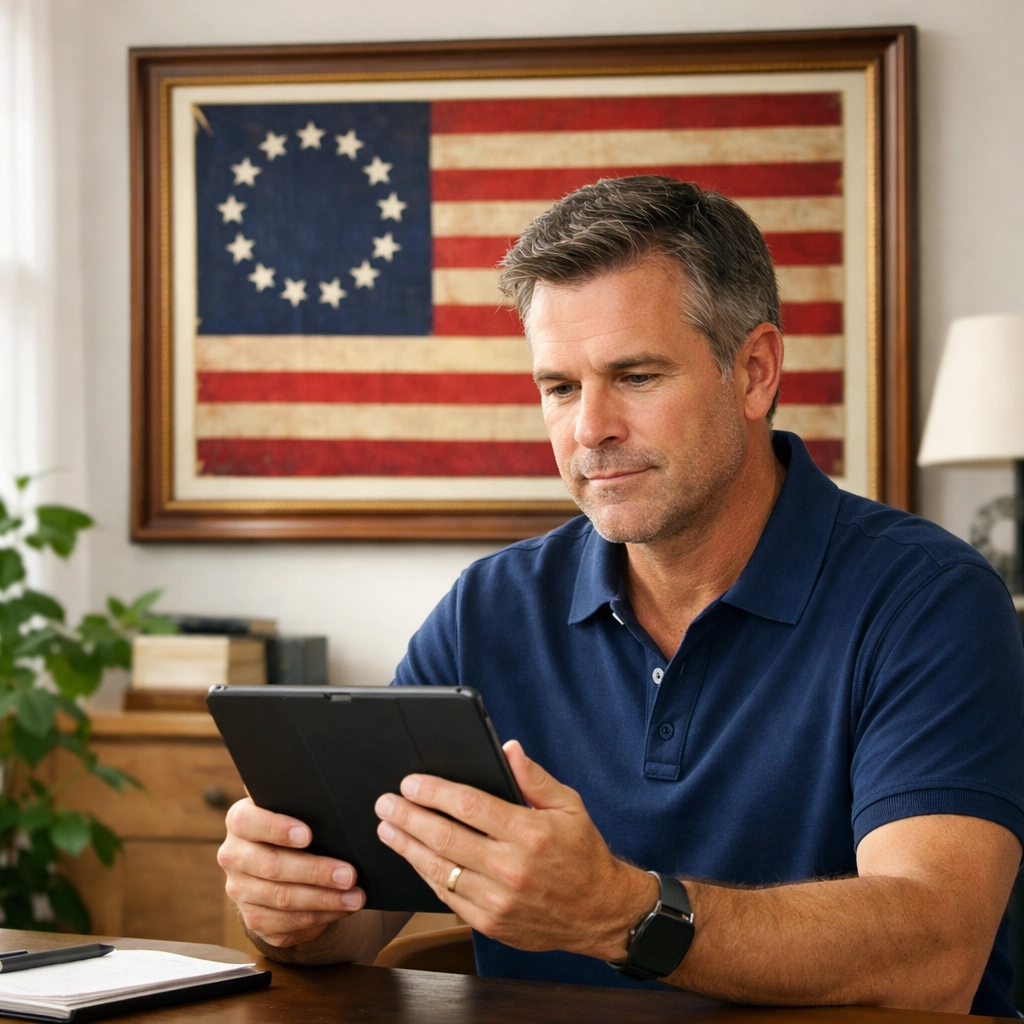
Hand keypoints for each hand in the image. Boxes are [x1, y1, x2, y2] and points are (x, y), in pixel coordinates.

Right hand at [218, 797, 365, 946]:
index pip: (248, 821)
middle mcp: (234, 856)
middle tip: (349, 875)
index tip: (308, 835)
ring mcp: (241, 891)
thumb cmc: (295, 828)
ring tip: (355, 896)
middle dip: (315, 871)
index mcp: (240, 821)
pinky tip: (343, 909)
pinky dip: (320, 916)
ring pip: (283, 898)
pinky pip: (288, 922)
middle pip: (272, 865)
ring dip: (324, 899)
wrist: (280, 869)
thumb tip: (323, 785)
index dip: (277, 828)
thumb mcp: (294, 812)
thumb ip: (299, 800)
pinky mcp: (255, 919)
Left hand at [373, 740, 656, 958]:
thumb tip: (507, 749)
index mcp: (530, 833)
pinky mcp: (491, 923)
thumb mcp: (569, 806)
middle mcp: (511, 868)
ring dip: (408, 847)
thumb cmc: (584, 854)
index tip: (411, 782)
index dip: (434, 792)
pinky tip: (414, 859)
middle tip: (385, 803)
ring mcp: (498, 900)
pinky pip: (448, 897)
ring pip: (440, 870)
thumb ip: (534, 778)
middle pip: (445, 838)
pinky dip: (427, 876)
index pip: (469, 805)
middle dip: (408, 817)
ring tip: (387, 829)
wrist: (600, 913)